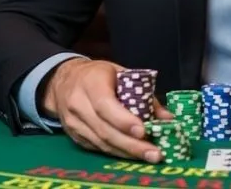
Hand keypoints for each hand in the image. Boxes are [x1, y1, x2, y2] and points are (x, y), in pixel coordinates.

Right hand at [42, 59, 171, 161]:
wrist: (63, 81)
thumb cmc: (97, 74)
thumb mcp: (121, 73)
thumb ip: (143, 93)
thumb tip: (167, 117)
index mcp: (90, 83)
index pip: (105, 105)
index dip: (124, 120)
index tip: (144, 131)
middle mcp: (78, 105)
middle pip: (105, 130)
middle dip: (132, 144)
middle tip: (155, 153)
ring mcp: (74, 123)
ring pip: (101, 142)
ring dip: (127, 152)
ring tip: (149, 156)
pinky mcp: (74, 136)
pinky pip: (97, 147)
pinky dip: (117, 152)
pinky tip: (133, 155)